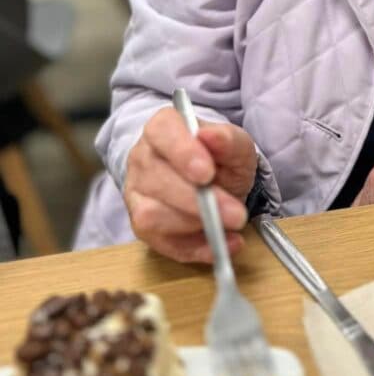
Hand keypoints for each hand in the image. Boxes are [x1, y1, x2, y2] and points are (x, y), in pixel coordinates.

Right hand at [124, 105, 256, 263]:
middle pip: (157, 179)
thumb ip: (228, 140)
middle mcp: (142, 158)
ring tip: (230, 228)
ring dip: (195, 225)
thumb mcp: (235, 145)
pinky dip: (195, 248)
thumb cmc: (220, 158)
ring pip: (152, 214)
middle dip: (198, 201)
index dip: (182, 152)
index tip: (207, 173)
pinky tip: (221, 245)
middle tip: (235, 214)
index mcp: (162, 128)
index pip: (161, 132)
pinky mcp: (141, 225)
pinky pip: (160, 242)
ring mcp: (137, 193)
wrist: (215, 181)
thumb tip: (213, 136)